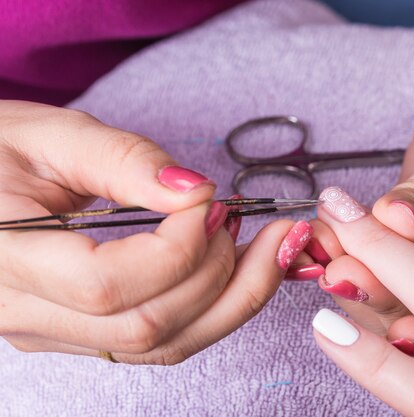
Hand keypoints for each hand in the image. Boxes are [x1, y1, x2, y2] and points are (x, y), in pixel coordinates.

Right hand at [0, 100, 312, 363]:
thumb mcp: (49, 135)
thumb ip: (124, 160)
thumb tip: (195, 191)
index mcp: (2, 258)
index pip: (108, 284)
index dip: (178, 247)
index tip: (211, 202)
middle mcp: (25, 314)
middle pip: (148, 326)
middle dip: (222, 276)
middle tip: (251, 222)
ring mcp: (54, 332)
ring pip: (162, 345)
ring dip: (231, 299)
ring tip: (265, 248)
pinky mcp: (80, 332)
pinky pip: (158, 339)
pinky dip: (210, 308)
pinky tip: (236, 268)